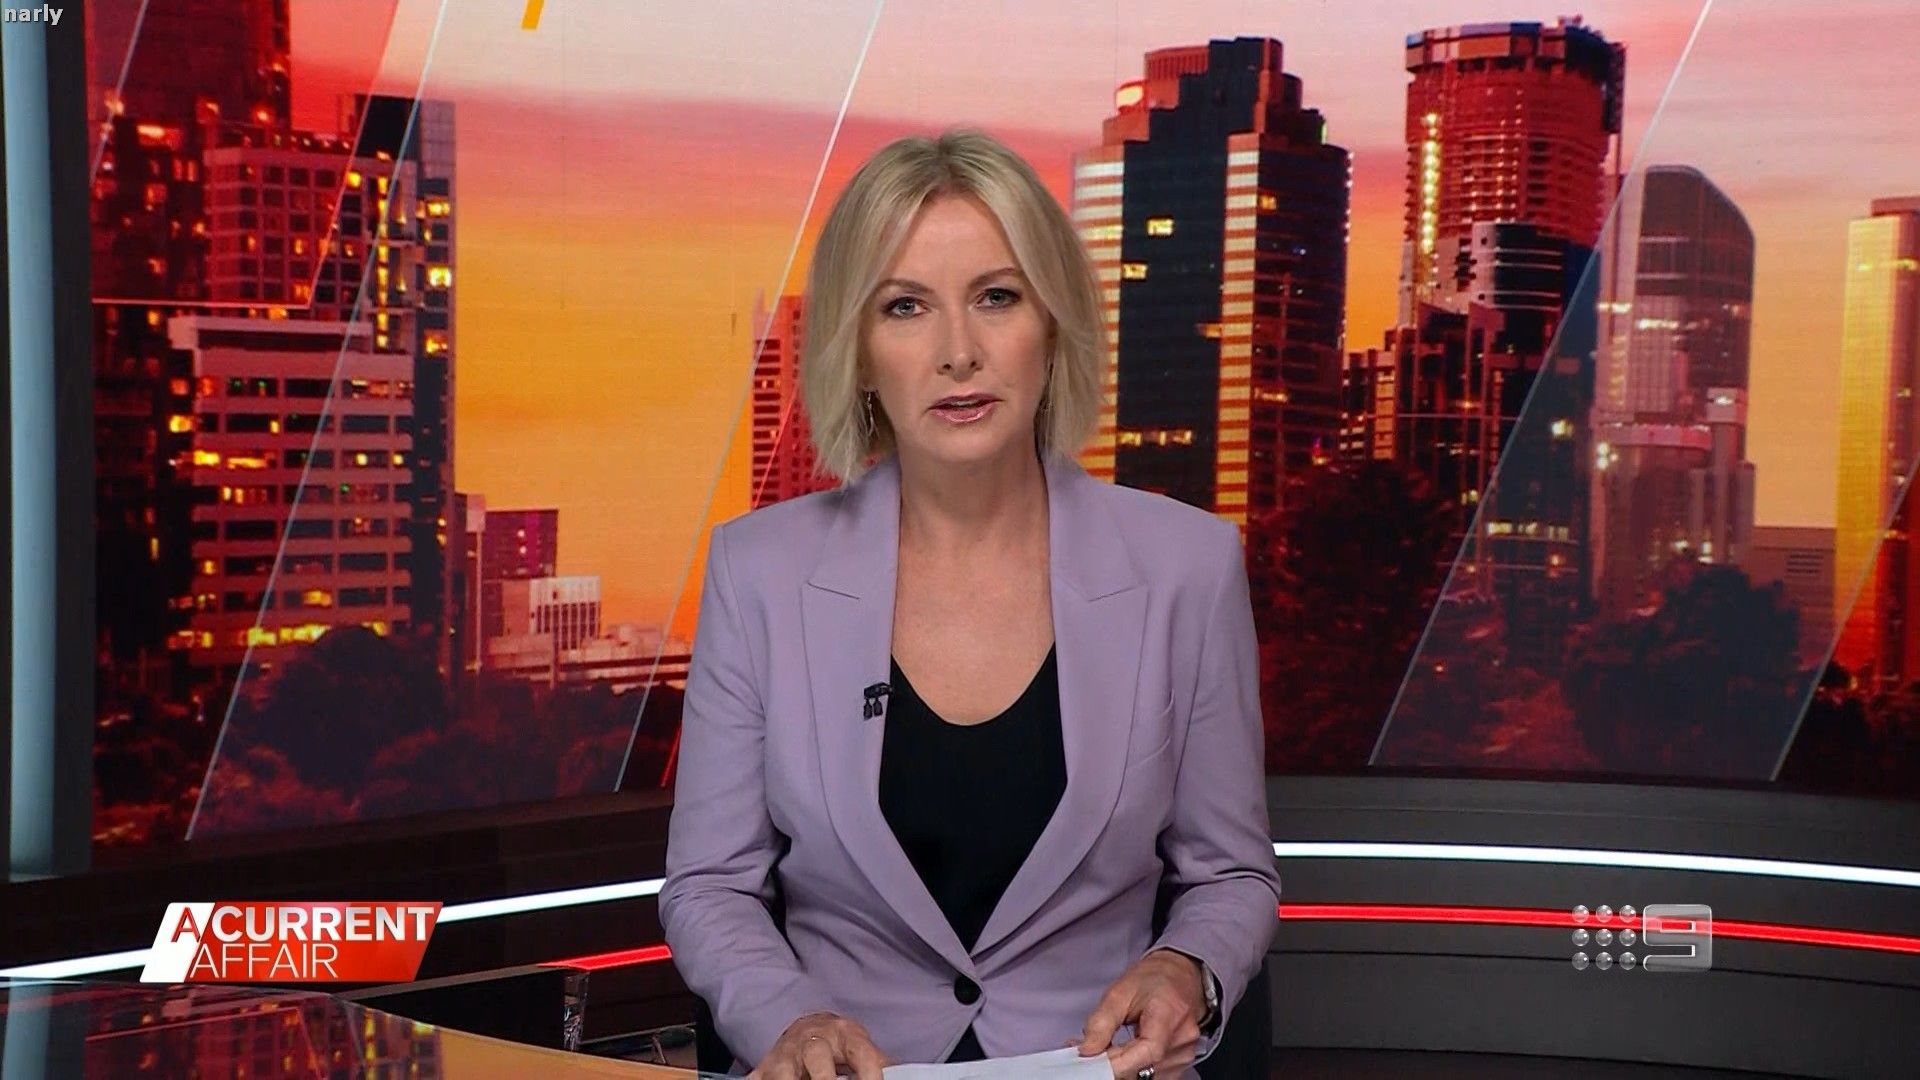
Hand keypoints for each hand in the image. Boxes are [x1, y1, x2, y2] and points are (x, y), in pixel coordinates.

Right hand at [750, 1012, 888, 1079]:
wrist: (806, 1028)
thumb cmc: (839, 1044)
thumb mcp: (862, 1047)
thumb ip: (880, 1063)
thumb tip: (902, 1075)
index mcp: (844, 1034)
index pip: (861, 1052)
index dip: (870, 1071)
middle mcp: (812, 1042)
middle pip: (816, 1055)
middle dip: (824, 1078)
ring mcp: (784, 1056)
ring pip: (782, 1072)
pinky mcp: (762, 1069)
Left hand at [1075, 949, 1206, 1077]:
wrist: (1178, 976)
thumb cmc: (1151, 980)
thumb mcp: (1119, 992)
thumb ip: (1101, 1023)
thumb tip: (1087, 1050)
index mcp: (1170, 1013)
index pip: (1148, 1051)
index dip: (1118, 1062)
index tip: (1091, 1061)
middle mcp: (1183, 1037)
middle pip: (1145, 1067)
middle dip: (1113, 1063)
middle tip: (1091, 1051)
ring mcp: (1185, 1052)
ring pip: (1146, 1075)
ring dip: (1123, 1067)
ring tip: (1110, 1047)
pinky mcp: (1181, 1063)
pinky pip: (1153, 1074)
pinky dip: (1134, 1068)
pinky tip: (1125, 1053)